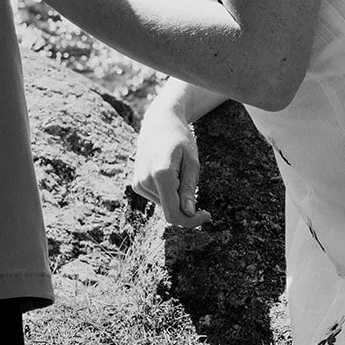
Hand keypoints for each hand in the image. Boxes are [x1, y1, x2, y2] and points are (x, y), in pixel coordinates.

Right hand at [131, 105, 211, 230]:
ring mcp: (138, 183)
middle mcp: (145, 181)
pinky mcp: (137, 184)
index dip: (191, 221)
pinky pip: (158, 198)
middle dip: (185, 206)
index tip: (207, 215)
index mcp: (161, 174)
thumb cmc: (180, 138)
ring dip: (176, 196)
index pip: (174, 213)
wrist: (158, 123)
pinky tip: (169, 173)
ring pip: (164, 205)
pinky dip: (168, 192)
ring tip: (179, 172)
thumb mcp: (192, 161)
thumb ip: (189, 188)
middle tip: (197, 191)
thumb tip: (188, 213)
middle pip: (170, 210)